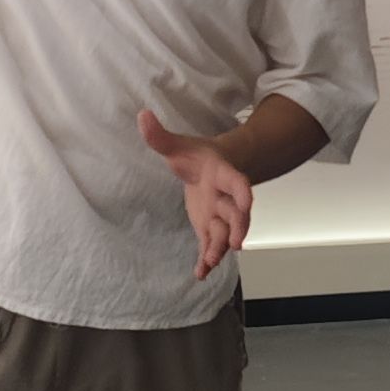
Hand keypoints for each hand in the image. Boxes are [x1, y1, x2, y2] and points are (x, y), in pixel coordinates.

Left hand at [139, 107, 251, 278]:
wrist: (212, 168)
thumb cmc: (197, 157)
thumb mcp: (178, 145)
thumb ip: (160, 136)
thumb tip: (141, 115)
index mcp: (222, 174)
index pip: (237, 182)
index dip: (243, 192)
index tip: (248, 202)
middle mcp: (225, 198)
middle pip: (236, 214)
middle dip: (237, 228)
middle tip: (236, 244)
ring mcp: (219, 215)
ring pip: (224, 233)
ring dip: (220, 248)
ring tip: (212, 262)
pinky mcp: (210, 228)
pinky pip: (211, 246)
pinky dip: (207, 260)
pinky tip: (200, 274)